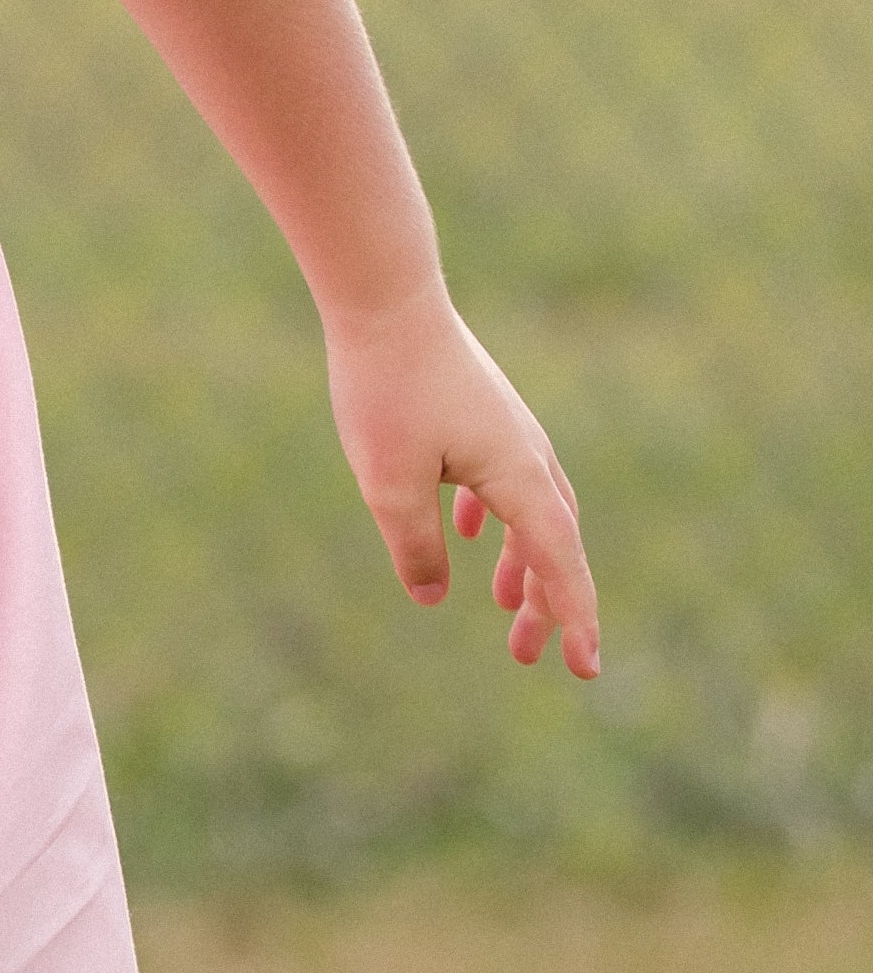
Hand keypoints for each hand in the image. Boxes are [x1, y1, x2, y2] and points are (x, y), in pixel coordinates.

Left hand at [322, 283, 599, 677]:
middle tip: (529, 658)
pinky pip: (504, 481)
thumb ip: (415, 548)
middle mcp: (528, 455)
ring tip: (507, 607)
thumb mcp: (390, 486)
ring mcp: (509, 432)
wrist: (387, 302)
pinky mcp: (484, 416)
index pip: (560, 562)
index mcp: (518, 476)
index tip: (585, 670)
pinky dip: (496, 519)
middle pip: (554, 543)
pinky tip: (471, 535)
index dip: (576, 618)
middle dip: (548, 604)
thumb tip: (432, 595)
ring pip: (532, 512)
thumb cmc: (386, 393)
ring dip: (523, 563)